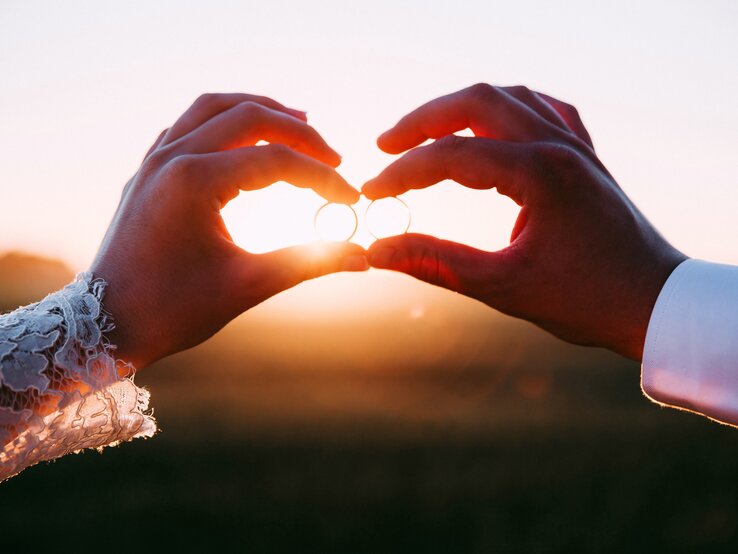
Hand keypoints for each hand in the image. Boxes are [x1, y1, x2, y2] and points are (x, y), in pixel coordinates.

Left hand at [91, 93, 366, 368]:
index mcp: (194, 181)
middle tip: (333, 158)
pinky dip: (225, 120)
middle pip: (249, 117)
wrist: (107, 325)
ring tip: (299, 122)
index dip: (322, 178)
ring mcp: (155, 159)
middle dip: (299, 133)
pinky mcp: (148, 169)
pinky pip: (189, 123)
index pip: (277, 162)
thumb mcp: (247, 286)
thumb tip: (363, 258)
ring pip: (214, 107)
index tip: (350, 200)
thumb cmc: (173, 310)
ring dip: (260, 111)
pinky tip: (245, 136)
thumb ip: (309, 263)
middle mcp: (171, 158)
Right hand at [362, 83, 685, 360]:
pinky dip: (508, 110)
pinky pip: (544, 111)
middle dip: (423, 120)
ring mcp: (576, 147)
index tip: (371, 193)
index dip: (402, 173)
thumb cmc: (587, 301)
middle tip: (385, 145)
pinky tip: (492, 125)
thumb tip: (376, 252)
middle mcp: (559, 147)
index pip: (451, 156)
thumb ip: (435, 264)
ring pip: (509, 98)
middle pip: (477, 103)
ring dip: (461, 110)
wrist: (655, 304)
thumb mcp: (503, 287)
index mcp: (540, 174)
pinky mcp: (585, 157)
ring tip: (425, 134)